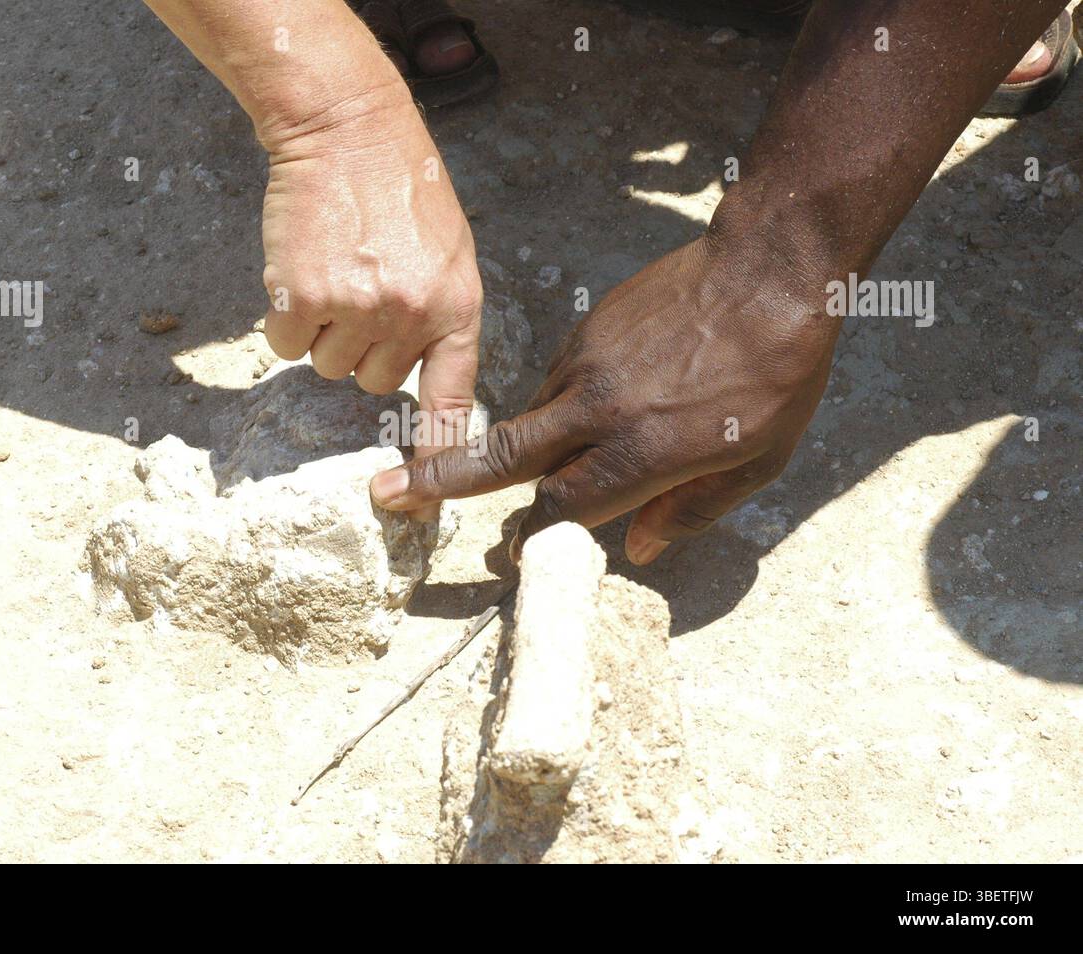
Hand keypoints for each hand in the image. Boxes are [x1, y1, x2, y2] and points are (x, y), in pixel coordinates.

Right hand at [259, 87, 481, 464]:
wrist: (347, 129)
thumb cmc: (401, 189)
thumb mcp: (451, 253)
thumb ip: (440, 319)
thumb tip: (415, 377)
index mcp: (457, 308)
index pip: (449, 402)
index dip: (433, 459)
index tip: (418, 502)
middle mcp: (412, 316)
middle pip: (372, 382)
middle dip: (361, 347)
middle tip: (362, 289)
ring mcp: (357, 310)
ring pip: (328, 368)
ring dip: (323, 331)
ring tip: (335, 271)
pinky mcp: (303, 300)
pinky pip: (287, 346)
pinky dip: (286, 319)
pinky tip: (302, 273)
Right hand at [369, 235, 839, 562]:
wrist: (768, 268)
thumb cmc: (778, 375)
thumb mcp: (757, 462)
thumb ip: (692, 511)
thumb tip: (637, 550)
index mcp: (641, 453)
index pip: (561, 509)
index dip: (532, 539)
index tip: (510, 557)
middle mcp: (597, 412)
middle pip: (501, 458)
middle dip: (439, 482)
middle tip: (386, 493)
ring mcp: (583, 364)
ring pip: (534, 419)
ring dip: (536, 444)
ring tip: (584, 441)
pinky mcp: (583, 330)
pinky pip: (557, 381)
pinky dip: (566, 402)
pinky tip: (614, 393)